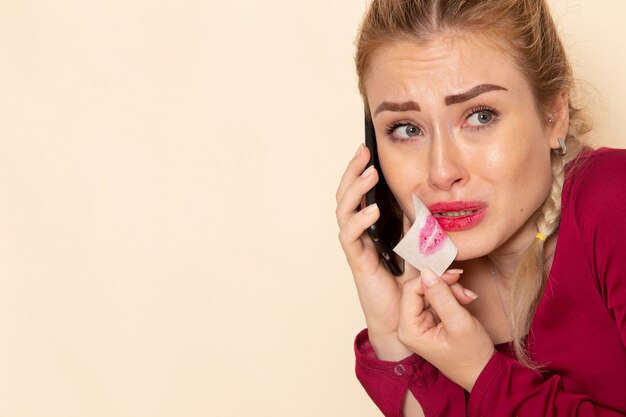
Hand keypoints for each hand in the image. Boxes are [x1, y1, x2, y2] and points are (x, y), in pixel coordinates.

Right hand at [336, 145, 476, 359]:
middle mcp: (360, 232)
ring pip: (343, 210)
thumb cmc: (411, 285)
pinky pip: (351, 237)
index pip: (361, 192)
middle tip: (362, 150)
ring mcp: (357, 246)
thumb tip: (427, 203)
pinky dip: (359, 221)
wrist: (404, 318)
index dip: (362, 170)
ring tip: (368, 172)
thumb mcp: (422, 246)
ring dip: (354, 189)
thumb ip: (420, 227)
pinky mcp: (358, 261)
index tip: (369, 148)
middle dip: (353, 171)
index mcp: (372, 226)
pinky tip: (372, 210)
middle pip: (347, 195)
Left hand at [397, 269, 495, 391]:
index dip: (433, 279)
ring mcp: (417, 323)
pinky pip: (436, 299)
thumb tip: (427, 272)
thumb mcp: (459, 324)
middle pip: (420, 289)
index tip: (455, 277)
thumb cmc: (472, 355)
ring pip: (429, 292)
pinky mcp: (428, 321)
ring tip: (467, 299)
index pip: (412, 290)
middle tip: (464, 292)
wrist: (482, 372)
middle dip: (444, 286)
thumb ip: (442, 297)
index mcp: (409, 330)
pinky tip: (465, 301)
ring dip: (451, 291)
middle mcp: (408, 326)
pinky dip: (452, 297)